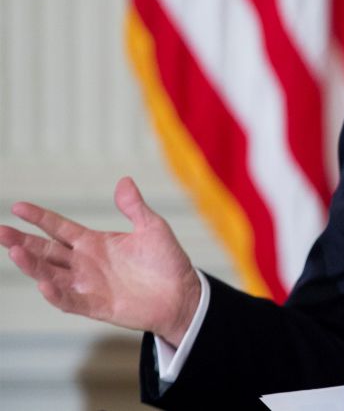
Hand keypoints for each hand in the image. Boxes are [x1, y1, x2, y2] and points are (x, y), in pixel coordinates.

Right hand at [0, 177, 199, 345]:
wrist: (182, 294)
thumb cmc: (167, 262)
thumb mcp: (152, 228)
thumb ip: (134, 207)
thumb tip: (124, 181)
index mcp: (95, 242)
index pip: (59, 228)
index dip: (39, 218)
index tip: (17, 207)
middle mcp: (85, 263)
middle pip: (46, 250)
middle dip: (22, 241)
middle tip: (0, 231)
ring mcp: (88, 284)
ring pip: (50, 274)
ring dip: (32, 265)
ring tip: (14, 251)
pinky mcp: (95, 305)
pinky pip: (69, 300)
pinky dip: (55, 293)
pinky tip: (44, 283)